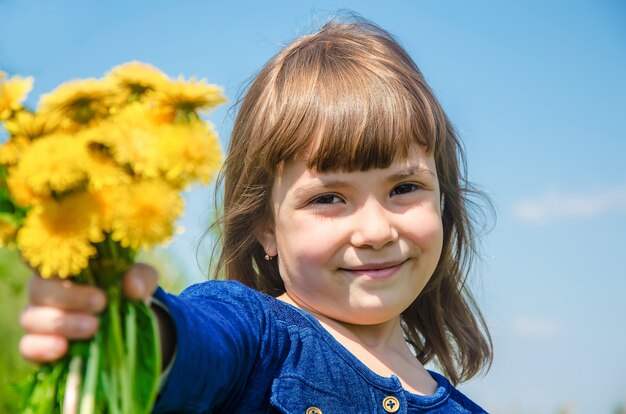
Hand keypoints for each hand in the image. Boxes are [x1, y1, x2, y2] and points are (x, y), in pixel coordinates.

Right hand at [19, 263, 158, 362]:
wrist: (126, 326)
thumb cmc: (125, 292)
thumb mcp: (140, 281)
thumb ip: (140, 277)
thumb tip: (133, 286)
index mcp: (65, 268)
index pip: (42, 257)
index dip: (39, 256)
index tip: (60, 262)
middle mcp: (44, 290)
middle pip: (39, 289)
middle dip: (70, 297)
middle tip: (100, 303)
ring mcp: (38, 318)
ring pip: (31, 318)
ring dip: (62, 323)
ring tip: (93, 327)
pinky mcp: (37, 346)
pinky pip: (28, 346)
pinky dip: (42, 347)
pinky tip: (62, 349)